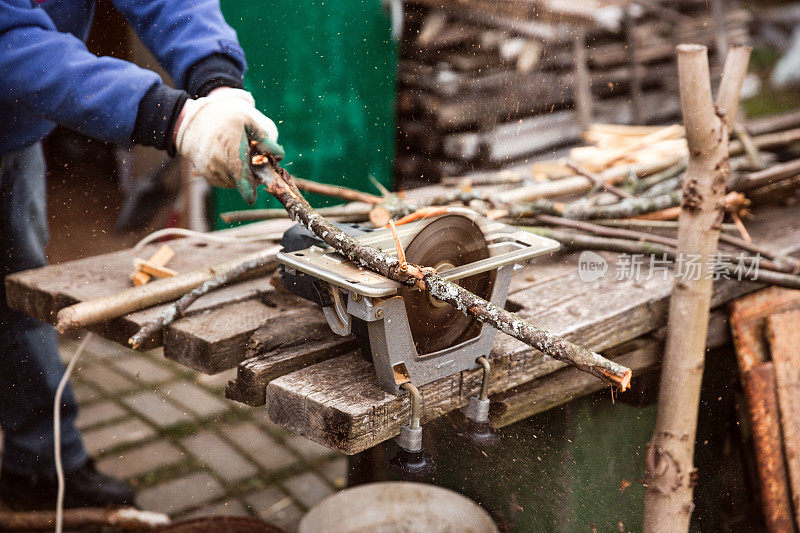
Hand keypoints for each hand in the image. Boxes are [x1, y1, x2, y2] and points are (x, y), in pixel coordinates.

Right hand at [174, 88, 283, 203]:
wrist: (197, 124)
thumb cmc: (227, 121)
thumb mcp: (247, 122)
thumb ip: (264, 139)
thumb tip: (279, 156)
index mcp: (230, 145)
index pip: (239, 170)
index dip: (246, 186)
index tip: (251, 199)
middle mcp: (218, 160)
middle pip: (242, 179)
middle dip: (254, 175)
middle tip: (253, 160)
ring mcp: (210, 170)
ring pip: (235, 183)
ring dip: (243, 176)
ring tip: (239, 157)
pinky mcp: (207, 176)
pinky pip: (227, 183)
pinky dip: (233, 176)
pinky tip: (229, 161)